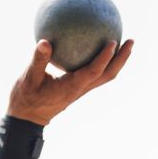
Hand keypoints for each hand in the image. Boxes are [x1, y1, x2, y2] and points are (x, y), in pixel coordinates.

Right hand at [6, 36, 133, 126]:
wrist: (28, 118)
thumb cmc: (26, 98)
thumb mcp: (28, 78)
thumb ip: (37, 60)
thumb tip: (44, 41)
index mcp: (71, 87)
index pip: (93, 72)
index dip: (105, 58)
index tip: (113, 42)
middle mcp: (80, 89)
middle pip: (107, 76)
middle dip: (121, 59)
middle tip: (131, 41)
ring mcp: (80, 90)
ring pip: (104, 77)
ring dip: (117, 62)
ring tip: (124, 43)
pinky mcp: (77, 89)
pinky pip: (94, 74)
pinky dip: (102, 62)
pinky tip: (98, 46)